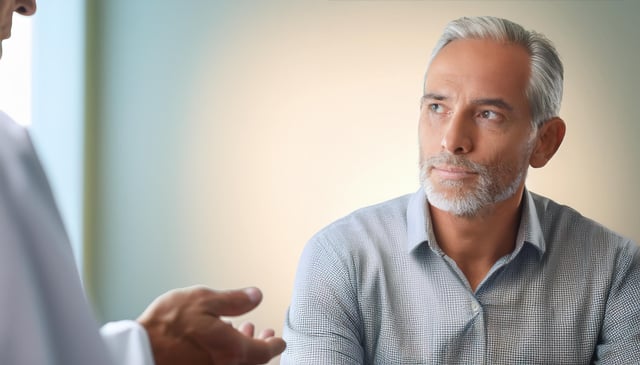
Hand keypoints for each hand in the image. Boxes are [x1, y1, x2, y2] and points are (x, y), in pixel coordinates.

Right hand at [137, 285, 285, 364]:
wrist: (137, 348)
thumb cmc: (167, 325)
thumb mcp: (203, 301)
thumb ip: (234, 300)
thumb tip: (255, 296)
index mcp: (232, 350)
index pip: (264, 352)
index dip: (274, 345)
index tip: (279, 340)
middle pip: (252, 361)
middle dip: (260, 346)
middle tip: (266, 333)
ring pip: (236, 362)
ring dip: (243, 347)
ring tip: (243, 328)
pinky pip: (220, 363)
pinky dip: (226, 352)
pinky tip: (219, 336)